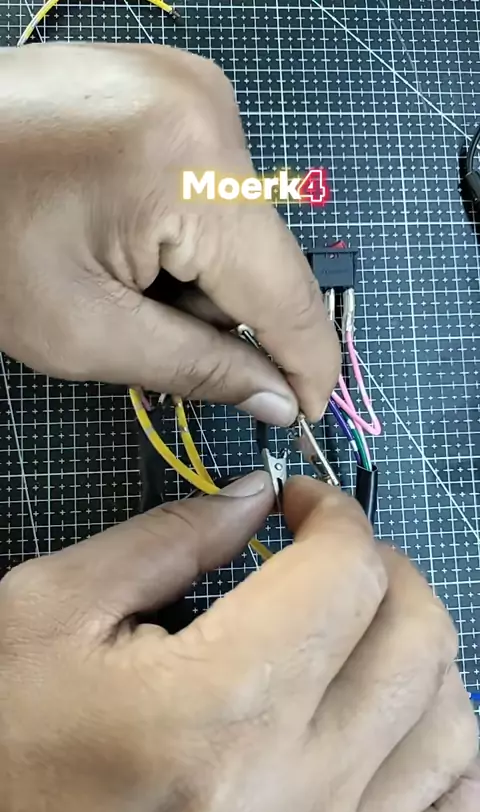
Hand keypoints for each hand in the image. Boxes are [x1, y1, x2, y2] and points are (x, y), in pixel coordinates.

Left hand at [0, 42, 339, 425]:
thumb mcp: (84, 329)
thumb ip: (196, 368)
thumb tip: (275, 396)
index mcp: (191, 168)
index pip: (286, 291)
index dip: (307, 362)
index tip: (309, 411)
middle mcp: (210, 112)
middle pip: (261, 259)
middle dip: (218, 315)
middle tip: (141, 325)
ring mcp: (194, 91)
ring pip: (237, 229)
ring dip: (193, 275)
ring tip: (114, 270)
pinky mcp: (174, 92)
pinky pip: (210, 190)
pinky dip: (180, 235)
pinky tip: (121, 235)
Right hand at [0, 473, 476, 811]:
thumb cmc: (10, 734)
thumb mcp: (54, 610)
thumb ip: (169, 538)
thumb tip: (257, 498)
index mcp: (217, 706)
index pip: (345, 575)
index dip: (332, 513)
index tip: (299, 505)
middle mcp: (292, 790)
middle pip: (416, 637)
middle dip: (383, 566)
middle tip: (330, 555)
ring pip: (450, 724)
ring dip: (420, 649)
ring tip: (362, 631)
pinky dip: (451, 761)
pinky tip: (405, 725)